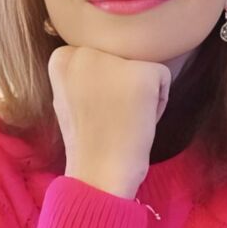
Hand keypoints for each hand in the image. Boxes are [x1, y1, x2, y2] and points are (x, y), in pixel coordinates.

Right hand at [48, 46, 171, 199]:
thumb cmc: (89, 141)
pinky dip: (159, 102)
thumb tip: (114, 59)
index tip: (94, 111)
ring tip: (123, 119)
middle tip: (110, 117)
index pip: (100, 56)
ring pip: (142, 66)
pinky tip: (138, 122)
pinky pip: (163, 77)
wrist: (98, 175)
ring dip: (140, 93)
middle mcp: (85, 51)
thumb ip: (84, 72)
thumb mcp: (70, 96)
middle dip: (122, 86)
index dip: (103, 86)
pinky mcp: (142, 73)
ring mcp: (113, 61)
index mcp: (63, 56)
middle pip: (123, 58)